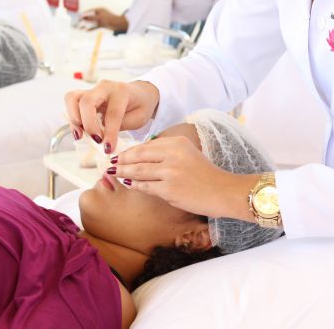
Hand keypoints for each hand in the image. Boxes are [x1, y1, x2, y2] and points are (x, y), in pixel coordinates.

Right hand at [65, 80, 159, 153]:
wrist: (140, 94)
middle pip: (88, 102)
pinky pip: (71, 102)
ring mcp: (93, 89)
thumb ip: (120, 126)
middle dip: (89, 124)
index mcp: (122, 92)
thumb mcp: (139, 118)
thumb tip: (102, 140)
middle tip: (96, 140)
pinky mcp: (85, 94)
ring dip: (74, 119)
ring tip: (80, 135)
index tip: (108, 148)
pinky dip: (71, 117)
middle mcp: (105, 87)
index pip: (113, 113)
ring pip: (73, 98)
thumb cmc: (140, 106)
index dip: (109, 133)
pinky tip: (78, 130)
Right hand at [81, 8, 127, 31]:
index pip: (89, 11)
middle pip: (90, 16)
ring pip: (92, 21)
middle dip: (84, 19)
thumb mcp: (99, 18)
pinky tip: (86, 30)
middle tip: (78, 21)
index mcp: (99, 10)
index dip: (84, 13)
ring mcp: (101, 19)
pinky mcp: (102, 24)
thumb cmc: (109, 19)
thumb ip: (91, 18)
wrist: (118, 25)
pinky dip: (91, 28)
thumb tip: (83, 17)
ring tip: (80, 27)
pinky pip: (95, 26)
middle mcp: (99, 14)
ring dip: (87, 24)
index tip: (78, 16)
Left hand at [112, 136, 259, 220]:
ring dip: (124, 173)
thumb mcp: (188, 155)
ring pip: (138, 171)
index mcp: (177, 142)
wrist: (222, 191)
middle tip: (111, 164)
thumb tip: (141, 156)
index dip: (130, 151)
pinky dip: (135, 185)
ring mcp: (170, 172)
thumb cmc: (205, 175)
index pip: (147, 145)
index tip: (120, 155)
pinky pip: (145, 186)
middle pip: (138, 155)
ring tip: (114, 174)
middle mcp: (173, 154)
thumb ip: (167, 153)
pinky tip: (129, 184)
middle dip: (122, 160)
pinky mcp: (169, 189)